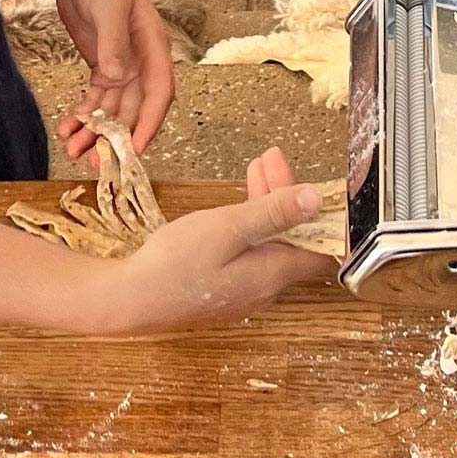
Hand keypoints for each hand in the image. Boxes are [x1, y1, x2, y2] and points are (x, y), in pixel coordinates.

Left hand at [55, 0, 175, 160]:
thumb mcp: (108, 6)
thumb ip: (113, 42)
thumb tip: (117, 78)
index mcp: (154, 48)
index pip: (159, 93)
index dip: (149, 123)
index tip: (134, 150)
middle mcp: (141, 63)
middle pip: (133, 109)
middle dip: (115, 137)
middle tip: (94, 161)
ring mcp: (121, 67)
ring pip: (112, 109)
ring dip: (95, 131)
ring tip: (73, 149)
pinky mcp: (101, 67)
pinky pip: (95, 100)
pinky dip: (82, 116)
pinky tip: (66, 127)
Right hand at [104, 150, 334, 332]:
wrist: (128, 300)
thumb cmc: (177, 263)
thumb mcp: (228, 228)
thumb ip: (273, 213)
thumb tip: (317, 199)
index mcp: (274, 273)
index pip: (323, 250)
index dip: (328, 217)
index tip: (322, 184)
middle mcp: (265, 286)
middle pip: (294, 238)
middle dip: (288, 195)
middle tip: (272, 157)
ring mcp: (244, 289)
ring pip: (270, 241)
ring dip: (268, 202)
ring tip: (259, 163)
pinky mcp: (223, 287)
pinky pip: (250, 250)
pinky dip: (250, 220)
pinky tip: (237, 199)